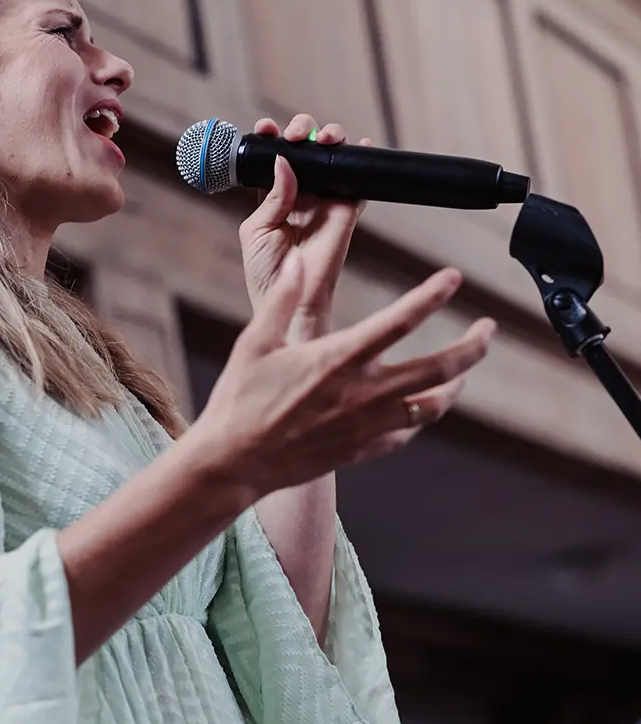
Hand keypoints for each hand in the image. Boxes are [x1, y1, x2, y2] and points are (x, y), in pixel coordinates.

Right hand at [195, 252, 492, 500]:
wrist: (234, 463)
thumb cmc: (239, 401)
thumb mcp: (255, 342)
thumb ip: (283, 299)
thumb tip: (300, 260)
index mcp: (338, 359)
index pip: (400, 320)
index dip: (433, 295)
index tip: (454, 278)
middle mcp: (363, 393)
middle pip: (440, 368)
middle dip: (474, 347)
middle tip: (489, 330)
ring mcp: (367, 426)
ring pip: (433, 406)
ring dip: (456, 385)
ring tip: (464, 373)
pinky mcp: (361, 450)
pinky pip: (407, 434)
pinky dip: (421, 417)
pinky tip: (422, 406)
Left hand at [238, 115, 368, 342]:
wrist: (291, 300)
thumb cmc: (266, 273)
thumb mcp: (257, 230)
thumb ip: (271, 196)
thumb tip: (285, 161)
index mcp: (274, 197)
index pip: (275, 158)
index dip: (271, 138)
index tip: (265, 130)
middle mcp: (301, 193)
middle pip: (305, 149)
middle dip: (301, 131)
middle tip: (295, 136)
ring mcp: (325, 199)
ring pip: (331, 156)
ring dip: (329, 137)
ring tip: (321, 138)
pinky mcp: (347, 210)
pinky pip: (359, 181)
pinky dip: (362, 158)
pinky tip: (362, 144)